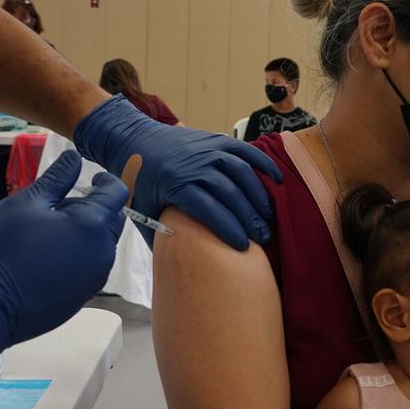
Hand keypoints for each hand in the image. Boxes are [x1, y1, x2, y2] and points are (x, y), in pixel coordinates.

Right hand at [0, 152, 126, 377]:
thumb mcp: (26, 203)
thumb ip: (56, 179)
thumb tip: (74, 158)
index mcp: (92, 225)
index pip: (116, 194)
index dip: (106, 182)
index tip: (92, 178)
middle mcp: (102, 254)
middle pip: (112, 221)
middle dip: (96, 208)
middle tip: (62, 205)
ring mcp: (94, 279)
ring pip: (101, 245)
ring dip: (86, 233)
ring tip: (50, 231)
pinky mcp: (82, 297)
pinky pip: (90, 268)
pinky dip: (78, 256)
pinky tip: (48, 256)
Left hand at [73, 95, 281, 249]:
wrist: (133, 140)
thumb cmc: (139, 182)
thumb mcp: (141, 211)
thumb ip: (159, 236)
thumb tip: (176, 268)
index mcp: (174, 183)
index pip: (209, 208)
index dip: (228, 228)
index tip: (243, 247)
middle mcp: (194, 164)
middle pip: (230, 192)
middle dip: (249, 217)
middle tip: (262, 238)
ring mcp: (207, 149)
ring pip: (242, 171)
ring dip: (259, 194)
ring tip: (268, 216)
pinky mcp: (216, 139)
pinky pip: (245, 150)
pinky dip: (263, 163)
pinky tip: (276, 180)